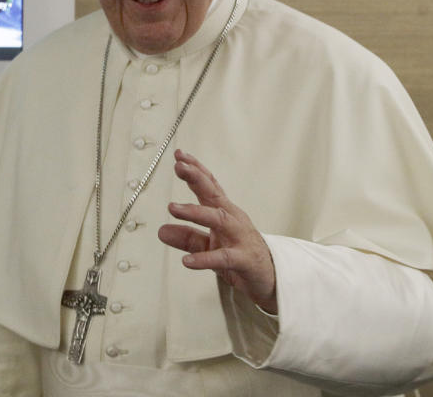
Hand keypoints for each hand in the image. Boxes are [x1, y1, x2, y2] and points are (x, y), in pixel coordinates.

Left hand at [157, 149, 277, 313]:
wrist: (271, 278)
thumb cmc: (240, 255)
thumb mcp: (209, 245)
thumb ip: (187, 237)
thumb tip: (161, 231)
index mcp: (224, 211)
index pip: (209, 185)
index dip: (195, 169)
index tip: (179, 155)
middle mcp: (232, 219)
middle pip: (213, 194)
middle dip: (196, 178)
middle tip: (179, 167)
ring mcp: (239, 238)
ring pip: (218, 220)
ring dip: (195, 212)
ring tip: (173, 208)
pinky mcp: (243, 260)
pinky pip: (223, 258)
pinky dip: (205, 258)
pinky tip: (187, 261)